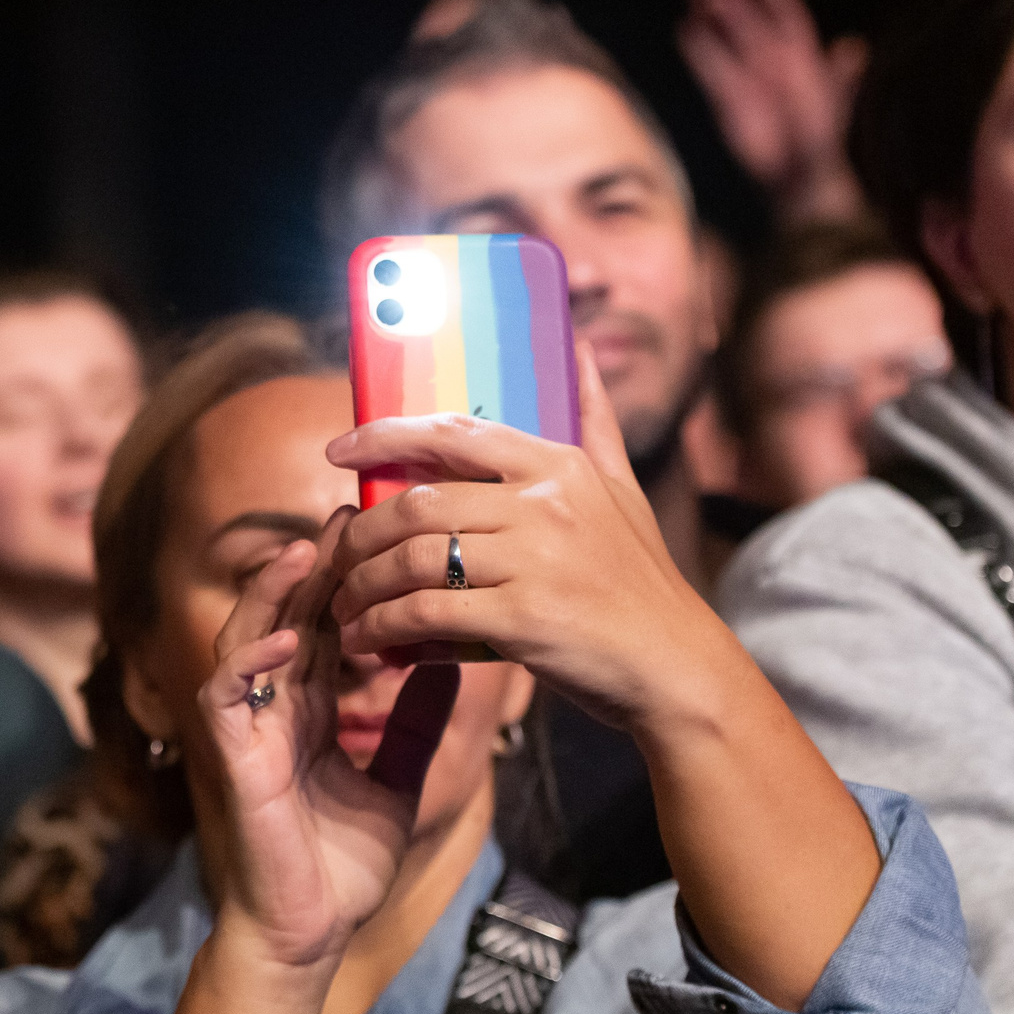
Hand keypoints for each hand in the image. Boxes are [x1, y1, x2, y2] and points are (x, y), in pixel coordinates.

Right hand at [194, 524, 457, 977]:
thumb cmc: (344, 866)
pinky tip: (288, 637)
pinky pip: (228, 693)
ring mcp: (248, 726)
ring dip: (274, 593)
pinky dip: (252, 661)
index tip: (382, 531)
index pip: (324, 622)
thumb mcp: (399, 780)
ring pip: (248, 635)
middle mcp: (274, 705)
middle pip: (288, 614)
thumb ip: (416, 725)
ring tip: (309, 551)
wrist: (311, 934)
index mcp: (308, 705)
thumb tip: (455, 669)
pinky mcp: (233, 756)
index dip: (347, 576)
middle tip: (352, 515)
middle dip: (317, 564)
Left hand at [322, 339, 742, 734]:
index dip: (385, 435)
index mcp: (558, 466)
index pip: (453, 433)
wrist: (675, 666)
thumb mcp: (623, 490)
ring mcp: (534, 561)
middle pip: (418, 504)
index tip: (338, 450)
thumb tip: (579, 348)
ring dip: (365, 584)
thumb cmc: (640, 581)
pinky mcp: (524, 619)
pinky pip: (428, 612)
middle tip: (338, 556)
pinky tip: (368, 639)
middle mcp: (544, 505)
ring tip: (346, 605)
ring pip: (414, 559)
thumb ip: (594, 421)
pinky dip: (385, 625)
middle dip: (363, 533)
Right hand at [677, 0, 865, 222]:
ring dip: (714, 20)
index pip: (791, 22)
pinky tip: (686, 30)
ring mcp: (750, 81)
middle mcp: (775, 67)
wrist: (798, 176)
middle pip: (753, 28)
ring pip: (730, 43)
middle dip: (735, 6)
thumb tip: (852, 45)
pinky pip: (711, 69)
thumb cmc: (820, 140)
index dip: (779, 0)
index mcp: (803, 63)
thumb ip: (838, 77)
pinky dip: (699, 50)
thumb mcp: (832, 105)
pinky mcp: (728, 100)